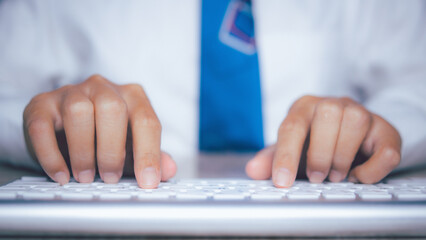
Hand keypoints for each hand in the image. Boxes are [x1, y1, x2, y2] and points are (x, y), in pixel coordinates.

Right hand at [23, 74, 176, 187]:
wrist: (64, 124)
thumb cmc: (105, 135)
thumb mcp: (131, 145)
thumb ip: (150, 156)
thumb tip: (168, 170)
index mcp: (131, 96)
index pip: (146, 120)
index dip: (149, 153)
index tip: (147, 181)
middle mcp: (103, 88)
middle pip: (112, 109)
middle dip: (112, 149)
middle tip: (111, 178)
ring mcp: (71, 92)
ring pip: (79, 111)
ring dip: (83, 151)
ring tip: (86, 177)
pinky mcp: (41, 104)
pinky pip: (42, 126)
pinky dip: (52, 156)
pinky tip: (61, 175)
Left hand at [246, 95, 400, 186]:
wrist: (349, 136)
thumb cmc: (314, 143)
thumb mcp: (290, 150)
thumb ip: (271, 159)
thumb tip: (253, 170)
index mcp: (304, 107)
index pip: (292, 126)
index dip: (286, 156)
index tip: (282, 181)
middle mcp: (332, 104)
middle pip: (326, 116)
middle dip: (319, 153)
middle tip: (315, 177)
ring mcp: (362, 113)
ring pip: (357, 121)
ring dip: (343, 156)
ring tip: (335, 176)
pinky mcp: (385, 131)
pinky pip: (385, 147)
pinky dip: (372, 169)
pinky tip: (357, 176)